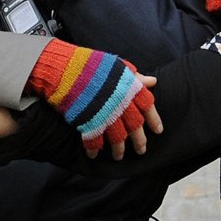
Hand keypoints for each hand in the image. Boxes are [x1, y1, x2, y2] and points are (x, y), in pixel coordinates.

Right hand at [26, 39, 162, 160]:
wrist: (62, 67)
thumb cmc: (89, 64)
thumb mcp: (115, 65)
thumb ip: (134, 75)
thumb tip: (152, 81)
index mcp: (129, 86)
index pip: (148, 105)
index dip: (154, 119)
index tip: (158, 130)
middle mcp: (120, 101)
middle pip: (135, 126)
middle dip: (139, 140)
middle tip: (141, 150)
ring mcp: (104, 113)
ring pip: (117, 137)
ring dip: (119, 149)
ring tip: (119, 156)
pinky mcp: (87, 121)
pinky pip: (94, 140)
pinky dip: (94, 148)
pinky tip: (94, 153)